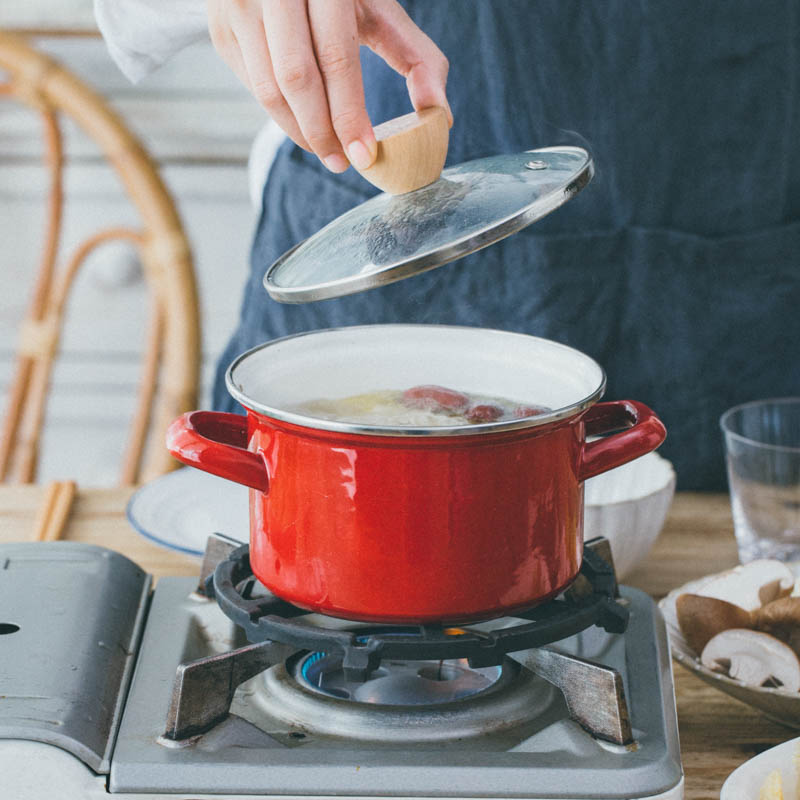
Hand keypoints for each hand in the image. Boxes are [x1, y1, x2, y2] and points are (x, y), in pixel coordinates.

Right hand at [207, 0, 450, 172]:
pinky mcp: (221, 28)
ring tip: (326, 150)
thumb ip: (417, 58)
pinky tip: (303, 123)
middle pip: (295, 79)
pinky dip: (280, 115)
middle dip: (322, 132)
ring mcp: (239, 5)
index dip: (349, 114)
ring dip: (299, 132)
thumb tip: (439, 116)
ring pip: (267, 89)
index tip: (364, 154)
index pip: (335, 58)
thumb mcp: (382, 10)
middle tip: (343, 162)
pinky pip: (252, 86)